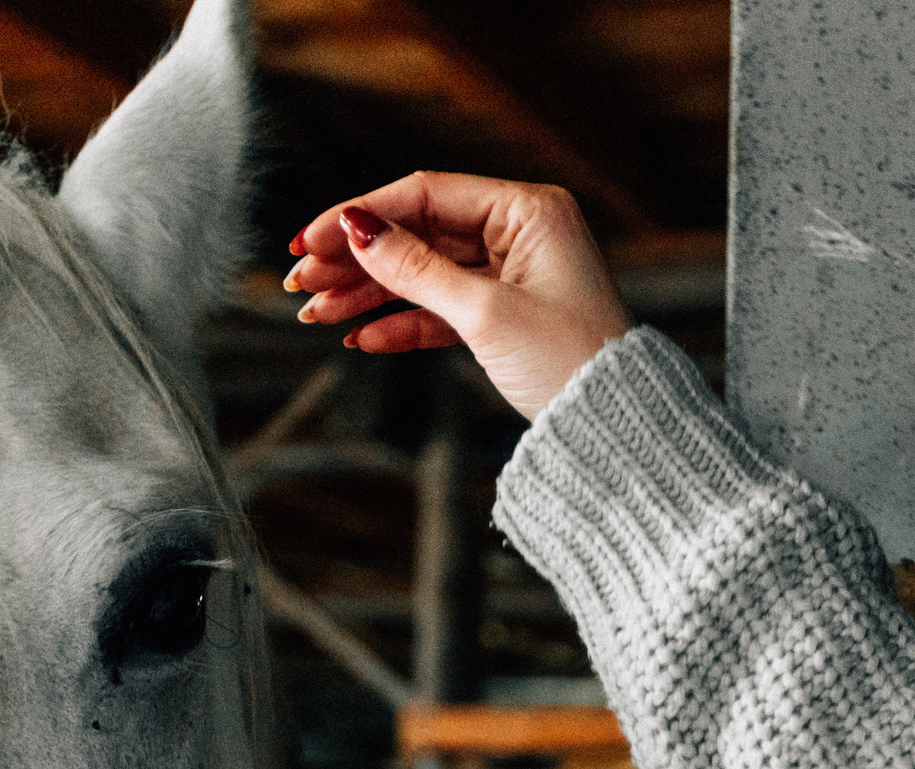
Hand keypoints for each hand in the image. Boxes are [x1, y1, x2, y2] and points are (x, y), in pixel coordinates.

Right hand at [287, 173, 633, 420]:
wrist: (614, 428)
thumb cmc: (570, 362)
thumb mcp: (486, 313)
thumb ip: (416, 270)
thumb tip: (356, 229)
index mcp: (529, 211)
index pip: (425, 194)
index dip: (361, 216)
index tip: (309, 241)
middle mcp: (520, 232)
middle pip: (418, 233)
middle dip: (357, 260)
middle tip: (300, 282)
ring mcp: (512, 274)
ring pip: (423, 273)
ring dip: (367, 294)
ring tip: (316, 315)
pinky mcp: (505, 316)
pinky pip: (441, 310)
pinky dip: (401, 323)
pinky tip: (361, 337)